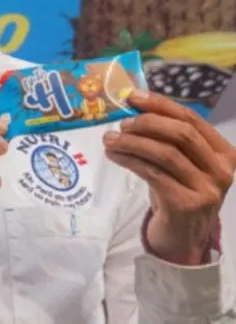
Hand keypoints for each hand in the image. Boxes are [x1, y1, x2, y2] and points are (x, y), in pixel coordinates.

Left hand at [104, 89, 235, 264]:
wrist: (181, 236)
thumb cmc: (177, 191)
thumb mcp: (179, 163)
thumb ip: (165, 138)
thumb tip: (132, 108)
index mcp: (223, 153)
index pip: (192, 119)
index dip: (161, 105)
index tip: (133, 96)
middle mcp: (221, 169)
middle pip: (182, 134)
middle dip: (147, 123)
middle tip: (121, 124)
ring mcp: (207, 188)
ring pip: (166, 153)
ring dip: (132, 142)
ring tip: (110, 139)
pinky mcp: (187, 204)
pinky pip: (153, 173)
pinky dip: (130, 160)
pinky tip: (114, 156)